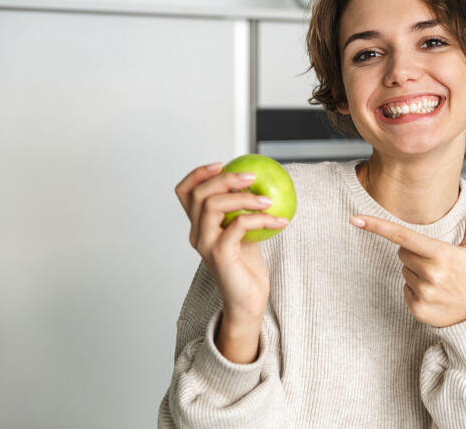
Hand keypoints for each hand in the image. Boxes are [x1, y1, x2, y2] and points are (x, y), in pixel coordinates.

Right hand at [174, 162, 289, 320]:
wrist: (248, 302)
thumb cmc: (247, 268)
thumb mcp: (245, 233)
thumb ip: (243, 212)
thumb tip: (260, 184)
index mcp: (199, 226)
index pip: (185, 193)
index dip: (198, 174)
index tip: (222, 164)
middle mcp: (197, 233)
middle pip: (200, 193)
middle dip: (226, 178)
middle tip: (252, 177)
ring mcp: (206, 244)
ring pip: (213, 205)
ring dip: (244, 197)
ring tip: (268, 201)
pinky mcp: (220, 255)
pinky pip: (238, 225)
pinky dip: (261, 219)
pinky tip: (280, 221)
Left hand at [350, 193, 465, 327]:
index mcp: (441, 254)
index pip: (402, 236)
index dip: (377, 226)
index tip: (355, 219)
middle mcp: (430, 273)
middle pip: (401, 252)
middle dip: (415, 253)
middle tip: (438, 264)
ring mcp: (423, 293)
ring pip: (403, 271)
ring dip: (416, 272)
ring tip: (439, 281)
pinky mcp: (417, 308)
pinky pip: (404, 289)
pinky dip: (415, 290)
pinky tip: (434, 294)